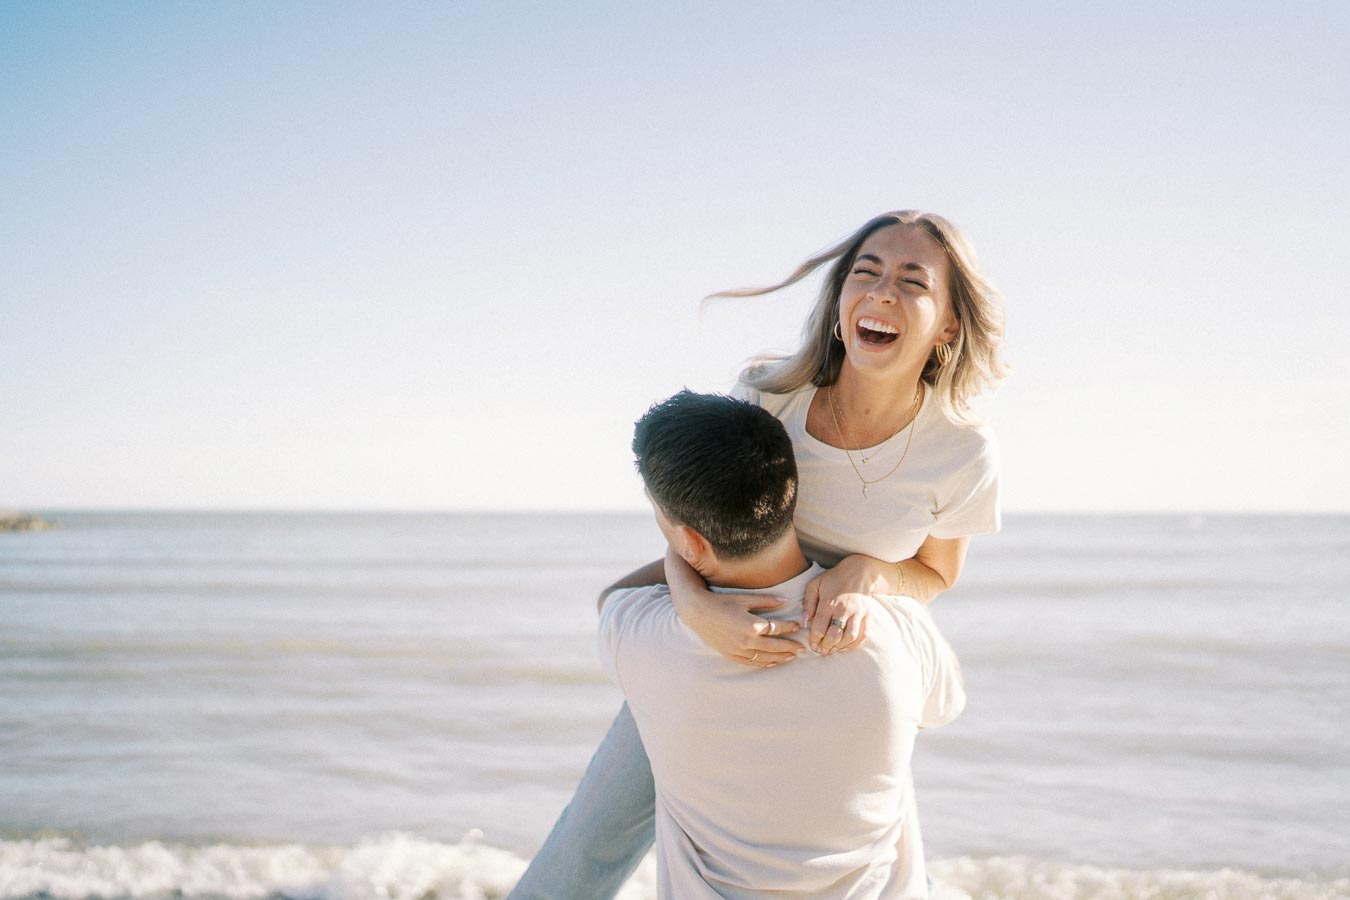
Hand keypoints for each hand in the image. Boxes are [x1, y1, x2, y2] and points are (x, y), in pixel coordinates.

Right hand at [677, 591, 806, 667]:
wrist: (698, 612)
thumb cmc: (721, 602)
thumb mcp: (745, 598)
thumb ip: (767, 601)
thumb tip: (785, 600)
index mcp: (752, 625)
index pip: (777, 628)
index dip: (789, 627)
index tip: (798, 627)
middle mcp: (747, 640)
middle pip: (775, 647)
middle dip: (790, 647)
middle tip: (803, 649)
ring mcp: (738, 650)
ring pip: (765, 658)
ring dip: (780, 658)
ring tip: (792, 657)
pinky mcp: (731, 654)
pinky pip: (751, 663)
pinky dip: (763, 664)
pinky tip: (772, 663)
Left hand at [803, 555, 888, 653]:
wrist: (859, 571)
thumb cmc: (834, 579)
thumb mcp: (815, 585)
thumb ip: (808, 603)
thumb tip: (804, 622)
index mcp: (829, 602)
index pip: (819, 627)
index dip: (814, 639)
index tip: (812, 644)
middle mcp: (844, 609)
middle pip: (834, 635)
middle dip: (826, 646)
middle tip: (821, 650)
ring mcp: (858, 613)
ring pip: (849, 637)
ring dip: (839, 647)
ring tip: (832, 650)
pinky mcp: (867, 615)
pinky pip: (862, 635)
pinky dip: (853, 645)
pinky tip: (844, 646)